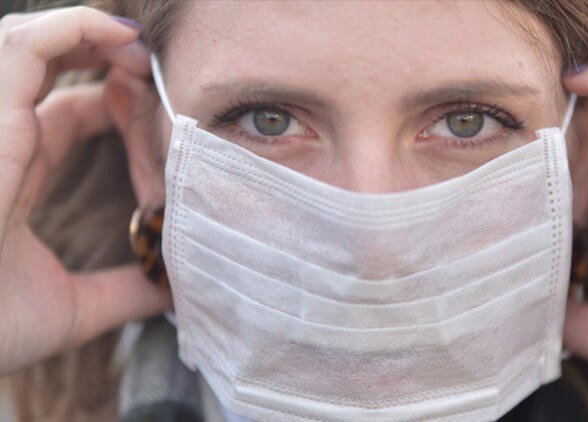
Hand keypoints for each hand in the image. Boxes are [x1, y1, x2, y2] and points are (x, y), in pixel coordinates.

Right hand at [0, 7, 170, 374]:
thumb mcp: (73, 309)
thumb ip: (123, 291)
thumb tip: (172, 291)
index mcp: (14, 173)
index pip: (63, 111)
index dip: (111, 99)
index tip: (158, 103)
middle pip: (44, 66)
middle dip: (99, 50)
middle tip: (152, 63)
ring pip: (26, 42)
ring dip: (88, 31)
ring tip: (140, 47)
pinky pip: (22, 47)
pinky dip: (71, 28)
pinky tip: (119, 38)